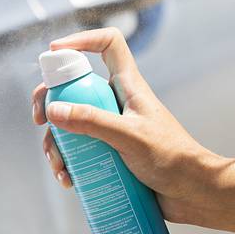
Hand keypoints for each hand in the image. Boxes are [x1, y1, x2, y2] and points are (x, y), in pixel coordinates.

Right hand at [32, 27, 222, 222]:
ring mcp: (110, 128)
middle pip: (73, 86)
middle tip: (40, 120)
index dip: (81, 39)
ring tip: (58, 165)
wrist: (193, 194)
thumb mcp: (129, 137)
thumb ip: (92, 121)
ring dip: (55, 143)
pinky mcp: (108, 153)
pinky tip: (68, 180)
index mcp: (128, 86)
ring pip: (70, 123)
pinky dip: (67, 163)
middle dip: (50, 100)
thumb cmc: (172, 159)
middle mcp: (116, 102)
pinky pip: (78, 150)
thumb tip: (54, 110)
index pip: (107, 44)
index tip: (54, 52)